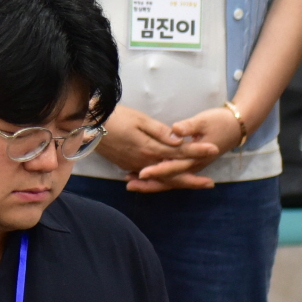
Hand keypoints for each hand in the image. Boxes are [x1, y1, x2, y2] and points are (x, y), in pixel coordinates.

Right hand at [97, 105, 218, 193]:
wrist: (88, 126)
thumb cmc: (114, 117)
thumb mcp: (139, 119)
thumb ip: (159, 131)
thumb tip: (178, 139)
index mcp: (150, 148)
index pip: (180, 152)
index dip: (197, 150)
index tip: (213, 149)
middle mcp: (145, 162)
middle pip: (173, 174)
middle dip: (193, 179)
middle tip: (210, 183)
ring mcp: (136, 166)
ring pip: (162, 179)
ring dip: (179, 182)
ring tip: (195, 184)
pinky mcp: (128, 166)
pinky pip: (149, 178)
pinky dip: (161, 182)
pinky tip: (167, 182)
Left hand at [137, 106, 246, 190]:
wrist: (235, 127)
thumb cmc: (219, 122)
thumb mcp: (204, 121)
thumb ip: (188, 127)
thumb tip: (175, 130)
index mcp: (195, 157)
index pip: (173, 167)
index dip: (157, 170)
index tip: (142, 173)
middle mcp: (193, 166)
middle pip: (169, 180)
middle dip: (149, 184)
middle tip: (129, 185)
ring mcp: (191, 166)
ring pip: (169, 180)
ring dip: (151, 183)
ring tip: (130, 183)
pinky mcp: (189, 164)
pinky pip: (172, 175)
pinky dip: (158, 178)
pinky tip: (142, 176)